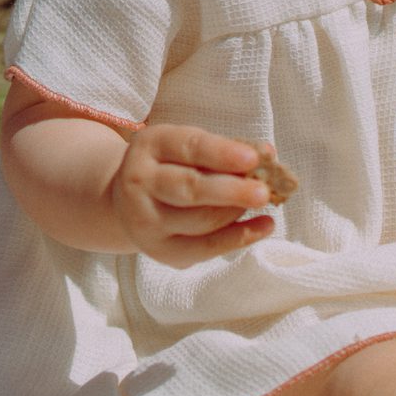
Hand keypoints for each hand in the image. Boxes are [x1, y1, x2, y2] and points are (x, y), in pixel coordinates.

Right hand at [110, 126, 275, 267]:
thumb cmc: (172, 166)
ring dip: (237, 211)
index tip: (253, 158)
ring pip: (200, 220)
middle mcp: (140, 182)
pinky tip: (264, 226)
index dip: (222, 153)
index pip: (189, 147)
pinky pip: (204, 248)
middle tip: (264, 192)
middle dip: (232, 191)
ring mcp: (145, 220)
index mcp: (150, 145)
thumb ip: (226, 149)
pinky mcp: (159, 250)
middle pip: (190, 189)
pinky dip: (239, 238)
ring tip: (264, 200)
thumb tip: (267, 153)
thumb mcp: (188, 147)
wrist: (128, 201)